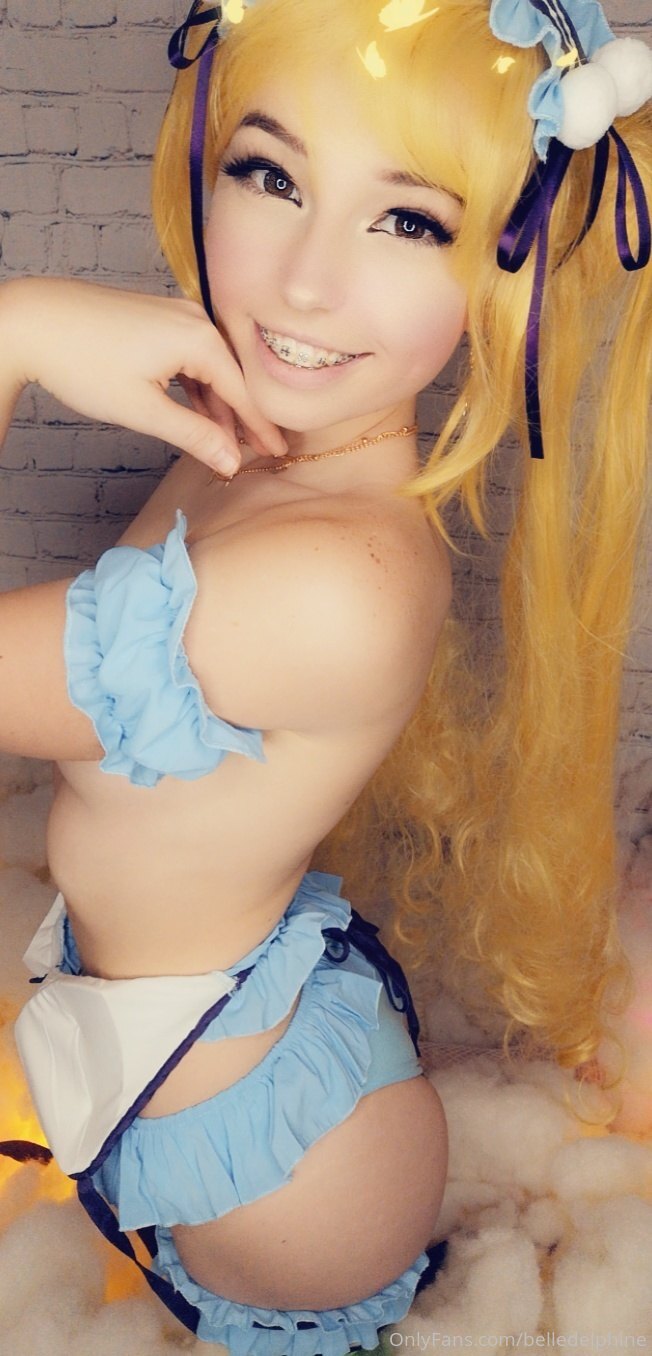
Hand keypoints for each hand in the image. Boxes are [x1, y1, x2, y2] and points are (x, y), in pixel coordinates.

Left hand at [0, 277, 286, 473]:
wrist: (33, 321)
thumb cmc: (83, 362)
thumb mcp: (144, 410)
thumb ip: (194, 436)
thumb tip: (231, 462)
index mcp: (199, 338)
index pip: (245, 391)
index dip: (261, 426)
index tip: (279, 452)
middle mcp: (194, 319)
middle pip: (232, 376)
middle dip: (243, 417)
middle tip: (258, 453)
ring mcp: (175, 314)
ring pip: (210, 368)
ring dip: (217, 406)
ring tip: (223, 443)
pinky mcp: (157, 317)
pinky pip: (191, 357)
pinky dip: (197, 387)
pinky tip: (196, 413)